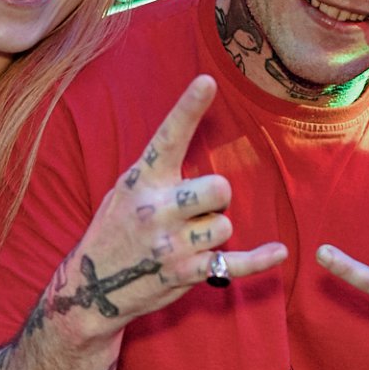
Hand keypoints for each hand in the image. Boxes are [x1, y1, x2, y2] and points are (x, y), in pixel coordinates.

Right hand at [50, 75, 286, 340]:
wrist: (90, 288)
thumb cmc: (114, 232)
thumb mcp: (123, 193)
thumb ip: (157, 175)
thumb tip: (198, 158)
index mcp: (142, 180)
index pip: (169, 137)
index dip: (189, 107)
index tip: (207, 82)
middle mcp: (156, 208)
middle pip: (220, 187)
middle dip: (219, 197)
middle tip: (201, 209)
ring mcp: (171, 242)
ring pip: (225, 226)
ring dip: (215, 233)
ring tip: (188, 240)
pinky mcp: (184, 272)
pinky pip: (233, 263)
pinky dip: (258, 260)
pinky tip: (278, 252)